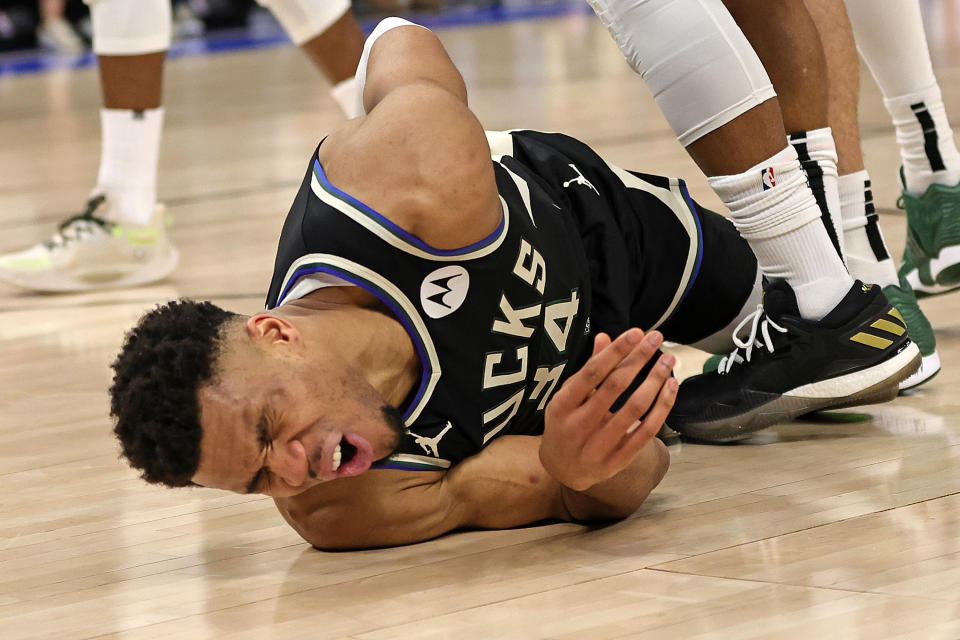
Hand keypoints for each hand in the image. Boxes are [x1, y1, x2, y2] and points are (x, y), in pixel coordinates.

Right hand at [540, 329, 677, 491]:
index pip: (592, 372)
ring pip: (635, 407)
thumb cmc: (565, 423)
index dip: (616, 351)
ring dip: (655, 379)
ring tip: (667, 359)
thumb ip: (588, 368)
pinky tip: (670, 387)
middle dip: (639, 358)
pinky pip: (647, 430)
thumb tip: (605, 336)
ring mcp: (599, 445)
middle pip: (615, 386)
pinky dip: (662, 407)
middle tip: (656, 338)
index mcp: (561, 406)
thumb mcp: (568, 396)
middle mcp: (578, 426)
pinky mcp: (618, 460)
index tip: (636, 333)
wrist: (563, 469)